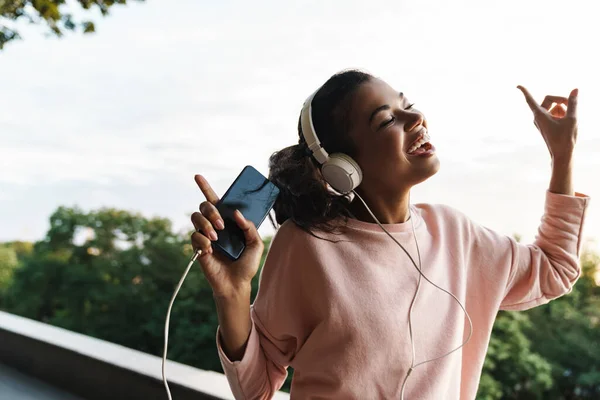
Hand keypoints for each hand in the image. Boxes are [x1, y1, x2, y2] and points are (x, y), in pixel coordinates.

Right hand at [191, 175, 263, 297]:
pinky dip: (202, 241)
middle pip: (204, 205)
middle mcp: (214, 226)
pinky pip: (194, 236)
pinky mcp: (198, 248)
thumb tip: (237, 213)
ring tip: (216, 238)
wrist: (237, 284)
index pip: (216, 201)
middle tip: (221, 225)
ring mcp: (205, 236)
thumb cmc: (246, 265)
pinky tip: (210, 250)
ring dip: (206, 224)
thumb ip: (249, 227)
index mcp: (228, 222)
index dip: (205, 187)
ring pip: (196, 217)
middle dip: (212, 211)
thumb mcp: (256, 244)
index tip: (198, 176)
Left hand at [517, 86, 578, 161]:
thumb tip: (575, 89)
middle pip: (549, 99)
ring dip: (562, 108)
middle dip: (561, 99)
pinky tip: (566, 122)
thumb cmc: (565, 137)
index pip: (530, 100)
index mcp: (539, 115)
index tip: (518, 85)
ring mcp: (541, 120)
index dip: (525, 91)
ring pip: (553, 106)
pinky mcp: (545, 123)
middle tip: (571, 103)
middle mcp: (537, 117)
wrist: (562, 153)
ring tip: (567, 120)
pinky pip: (554, 113)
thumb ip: (573, 103)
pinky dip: (561, 114)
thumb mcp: (571, 118)